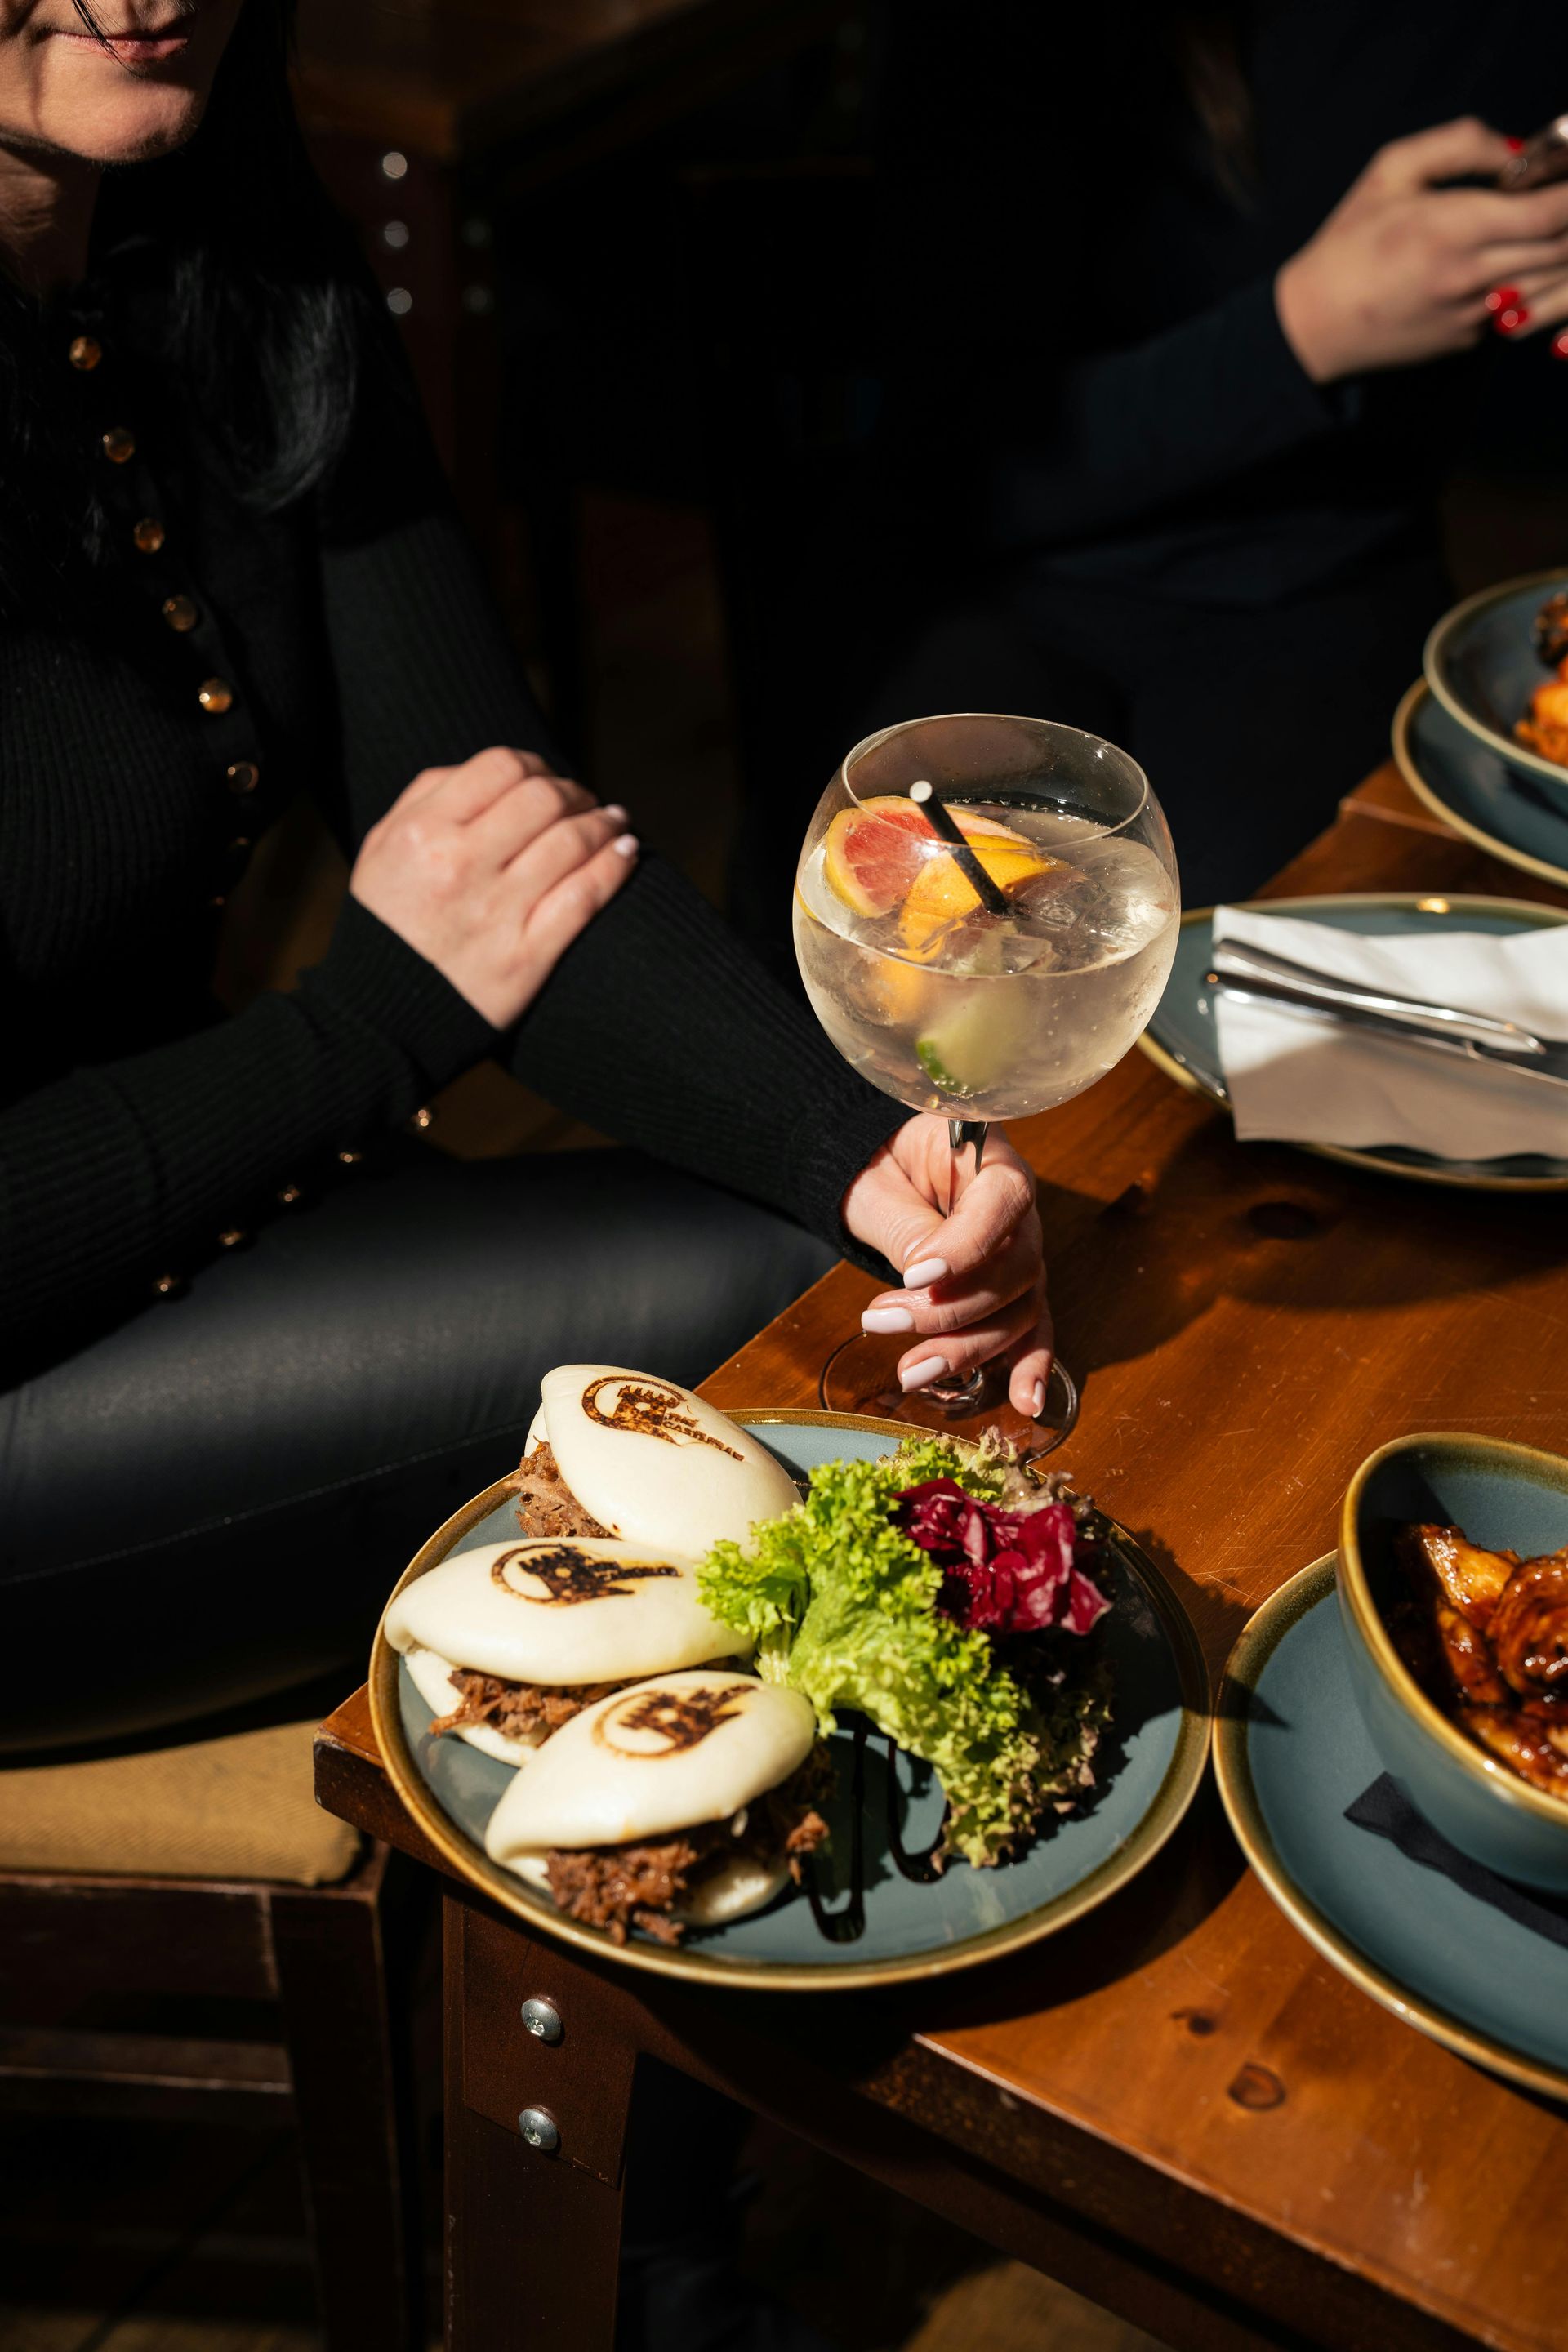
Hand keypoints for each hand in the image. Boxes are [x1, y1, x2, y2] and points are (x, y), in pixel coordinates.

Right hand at [349, 747, 636, 1029]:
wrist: (379, 1017)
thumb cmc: (386, 924)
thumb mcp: (382, 850)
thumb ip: (427, 797)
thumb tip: (495, 771)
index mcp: (422, 832)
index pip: (501, 766)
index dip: (537, 765)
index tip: (549, 778)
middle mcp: (459, 865)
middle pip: (543, 798)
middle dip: (575, 793)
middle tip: (587, 802)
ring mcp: (496, 912)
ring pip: (572, 842)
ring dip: (605, 824)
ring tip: (616, 823)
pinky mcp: (526, 957)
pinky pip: (585, 896)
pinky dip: (615, 867)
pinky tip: (627, 854)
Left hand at [840, 1116, 1050, 1419]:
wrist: (884, 1169)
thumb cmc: (882, 1165)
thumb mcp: (881, 1185)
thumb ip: (908, 1227)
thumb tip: (925, 1280)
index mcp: (992, 1162)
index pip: (1003, 1200)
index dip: (967, 1244)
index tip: (916, 1275)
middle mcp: (1020, 1213)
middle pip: (1014, 1269)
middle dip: (948, 1310)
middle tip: (881, 1319)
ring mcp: (1021, 1255)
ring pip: (1019, 1310)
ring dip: (966, 1349)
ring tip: (908, 1371)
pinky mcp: (1012, 1292)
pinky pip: (1032, 1330)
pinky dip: (1030, 1366)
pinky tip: (1025, 1402)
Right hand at [1275, 118, 1567, 381]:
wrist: (1314, 325)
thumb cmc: (1348, 242)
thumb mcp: (1391, 171)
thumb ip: (1460, 143)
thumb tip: (1517, 150)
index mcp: (1454, 227)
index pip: (1552, 211)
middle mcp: (1472, 275)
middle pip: (1562, 249)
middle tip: (1562, 197)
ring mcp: (1474, 313)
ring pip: (1549, 281)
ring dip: (1558, 254)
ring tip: (1544, 228)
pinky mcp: (1468, 339)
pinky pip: (1516, 305)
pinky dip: (1526, 281)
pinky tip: (1505, 262)